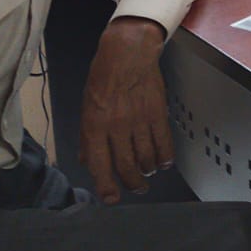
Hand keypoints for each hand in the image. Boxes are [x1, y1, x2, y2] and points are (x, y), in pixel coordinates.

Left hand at [79, 17, 170, 204]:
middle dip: (132, 183)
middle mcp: (116, 127)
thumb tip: (88, 160)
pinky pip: (163, 143)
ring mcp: (139, 121)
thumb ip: (86, 136)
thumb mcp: (86, 106)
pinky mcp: (157, 114)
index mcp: (95, 126)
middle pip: (126, 166)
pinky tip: (163, 161)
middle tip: (136, 188)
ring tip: (147, 172)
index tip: (111, 198)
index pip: (100, 165)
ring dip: (147, 170)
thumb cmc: (104, 75)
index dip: (106, 187)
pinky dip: (164, 157)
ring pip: (146, 158)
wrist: (128, 53)